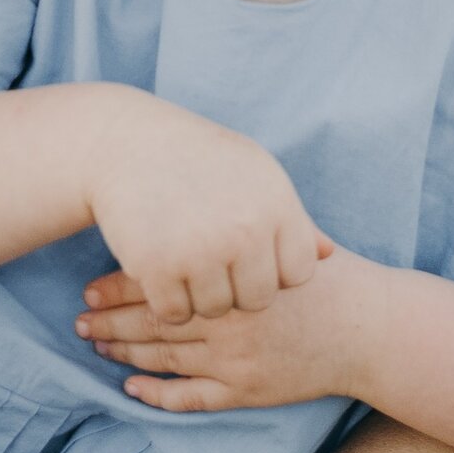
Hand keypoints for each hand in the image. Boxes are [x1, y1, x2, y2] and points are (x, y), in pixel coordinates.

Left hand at [78, 242, 371, 410]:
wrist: (368, 329)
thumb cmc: (325, 279)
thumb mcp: (282, 238)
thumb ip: (238, 226)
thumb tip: (187, 198)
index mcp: (229, 278)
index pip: (161, 280)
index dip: (119, 286)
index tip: (89, 288)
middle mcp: (226, 321)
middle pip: (153, 321)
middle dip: (111, 320)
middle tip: (79, 319)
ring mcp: (235, 360)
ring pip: (164, 358)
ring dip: (125, 352)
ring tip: (95, 345)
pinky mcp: (247, 390)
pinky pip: (192, 398)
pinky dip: (158, 394)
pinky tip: (131, 387)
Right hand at [88, 100, 323, 323]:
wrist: (125, 141)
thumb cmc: (197, 158)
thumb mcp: (254, 172)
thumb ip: (292, 217)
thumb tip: (328, 254)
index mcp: (276, 204)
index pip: (296, 275)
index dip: (271, 269)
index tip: (245, 252)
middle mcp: (245, 229)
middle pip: (257, 300)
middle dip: (234, 287)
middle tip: (208, 258)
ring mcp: (202, 251)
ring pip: (215, 309)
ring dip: (198, 293)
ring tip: (182, 256)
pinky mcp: (158, 267)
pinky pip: (176, 311)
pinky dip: (165, 297)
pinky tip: (158, 266)